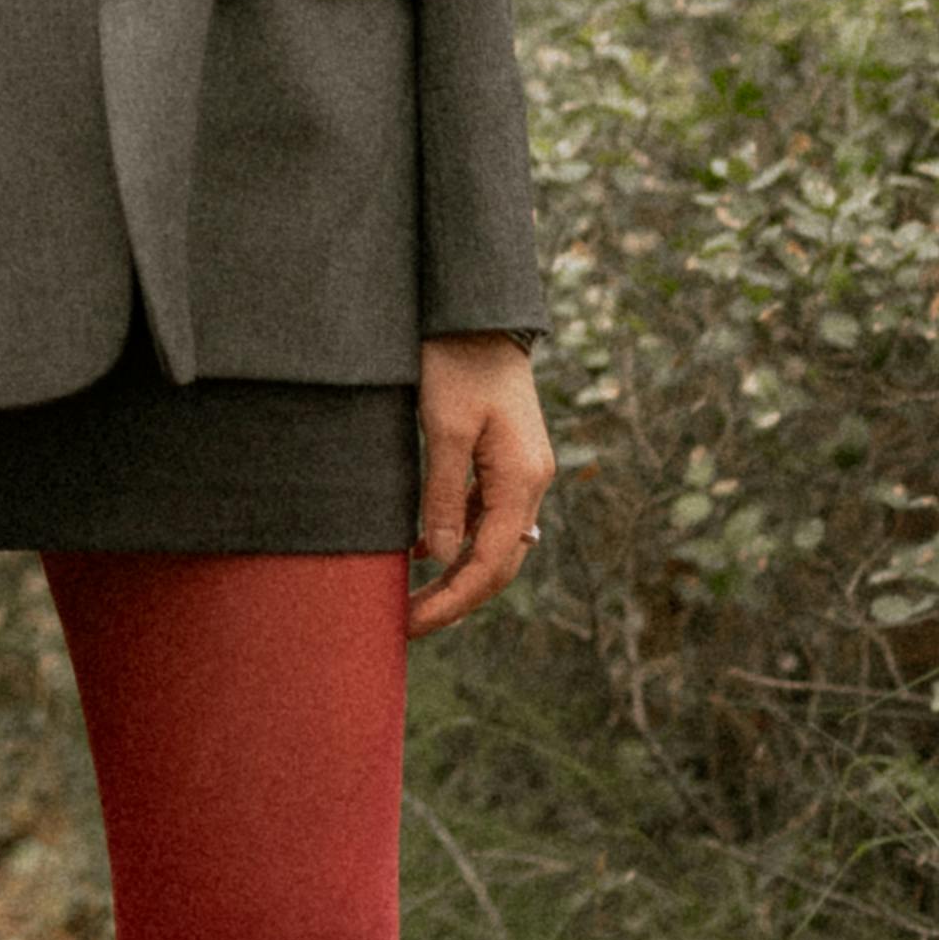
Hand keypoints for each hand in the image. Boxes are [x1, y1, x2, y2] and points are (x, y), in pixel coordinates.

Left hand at [407, 333, 553, 638]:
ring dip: (457, 575)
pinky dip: (460, 542)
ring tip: (412, 599)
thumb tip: (442, 556)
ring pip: (495, 544)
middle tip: (406, 624)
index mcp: (522, 479)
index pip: (489, 563)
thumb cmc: (458, 362)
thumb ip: (444, 495)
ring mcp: (522, 473)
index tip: (410, 625)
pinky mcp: (506, 462)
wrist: (478, 314)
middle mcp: (531, 483)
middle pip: (499, 564)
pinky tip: (424, 550)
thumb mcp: (444, 428)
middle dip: (455, 599)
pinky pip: (488, 517)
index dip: (450, 601)